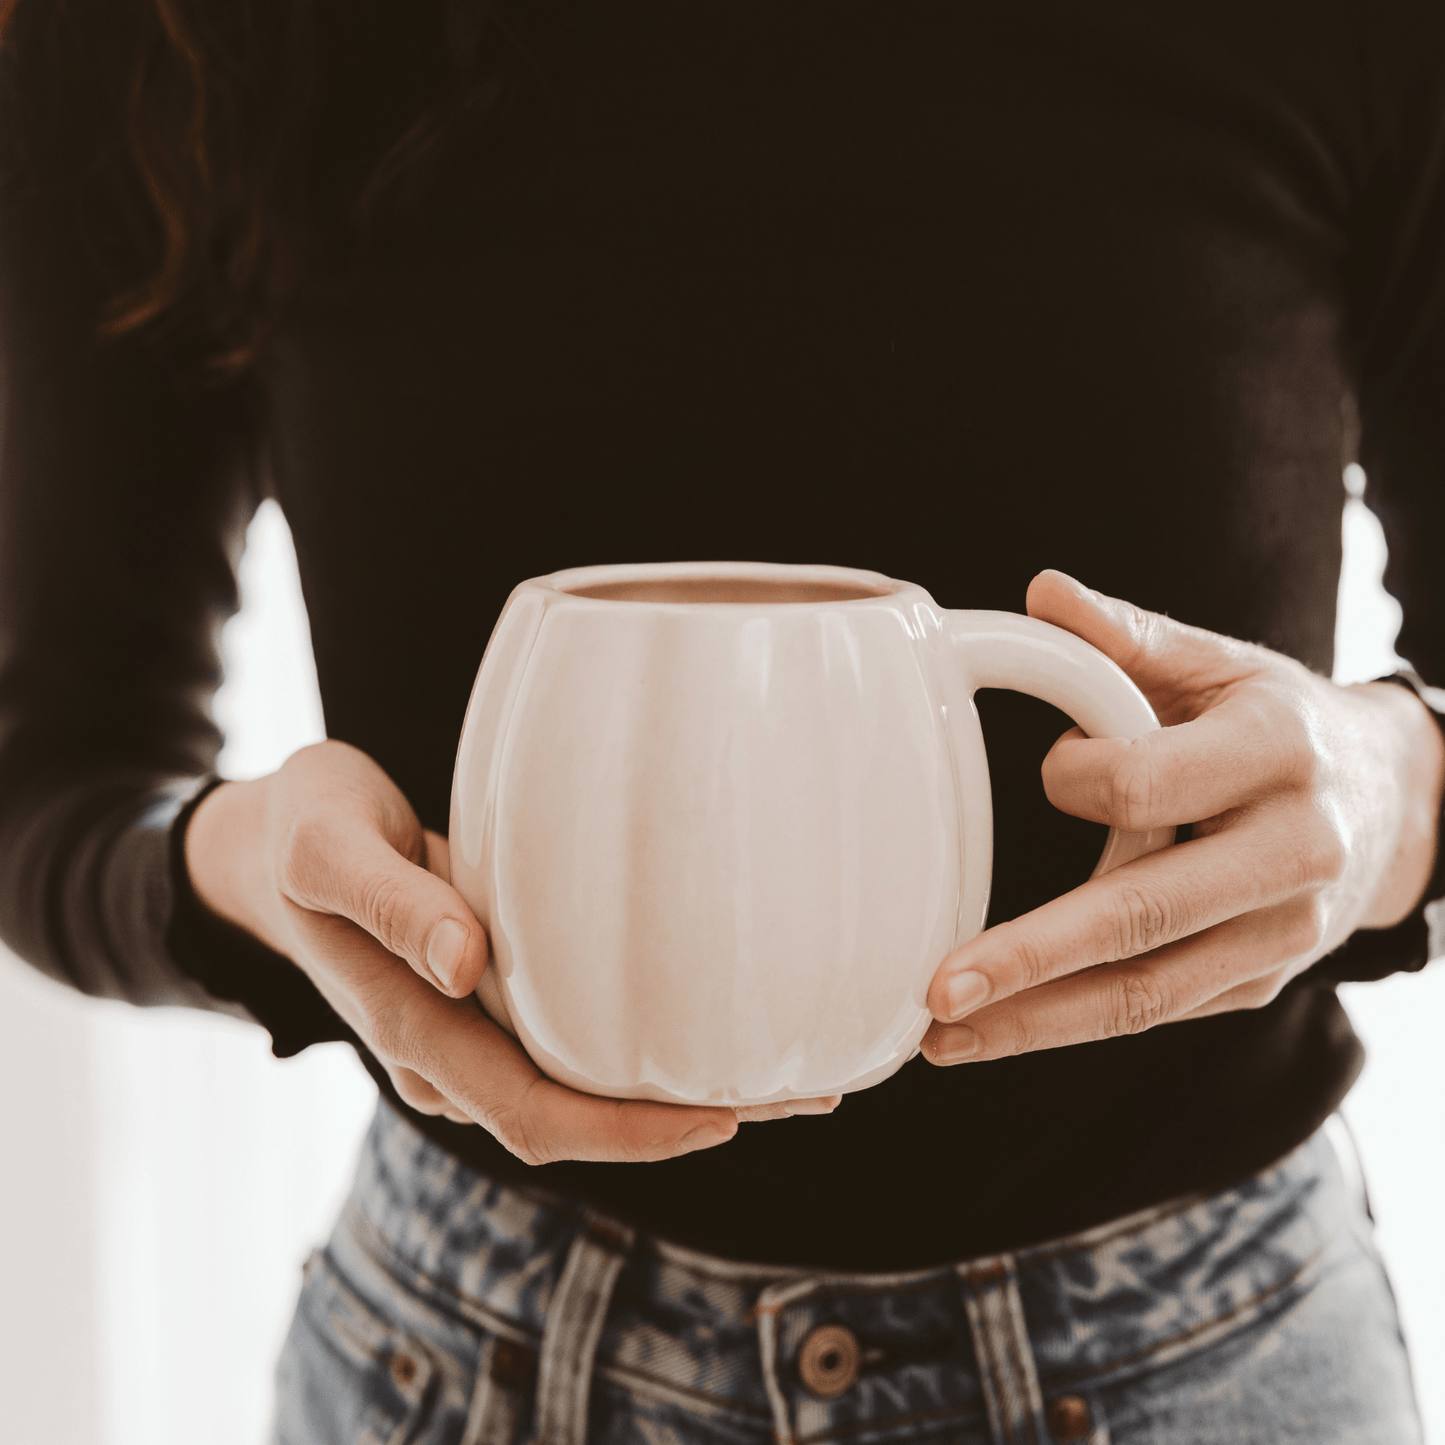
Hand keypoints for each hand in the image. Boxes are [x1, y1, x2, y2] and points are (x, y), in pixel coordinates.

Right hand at [186, 741, 835, 1161]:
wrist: (275, 836)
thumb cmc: (304, 828)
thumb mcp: (326, 848)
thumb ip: (391, 902)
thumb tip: (465, 963)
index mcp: (414, 1028)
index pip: (530, 1114)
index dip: (627, 1131)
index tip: (723, 1117)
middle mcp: (450, 1048)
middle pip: (578, 1120)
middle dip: (686, 1120)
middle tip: (802, 1090)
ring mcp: (471, 1028)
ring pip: (583, 1087)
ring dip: (677, 1089)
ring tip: (786, 1064)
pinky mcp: (490, 994)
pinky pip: (575, 1040)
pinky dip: (644, 1044)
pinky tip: (707, 1015)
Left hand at [923, 571, 1444, 1065]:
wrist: (1387, 799)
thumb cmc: (1276, 720)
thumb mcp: (1219, 662)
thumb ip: (1129, 636)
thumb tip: (1041, 592)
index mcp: (1274, 752)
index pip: (1152, 782)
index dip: (1078, 781)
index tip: (1046, 770)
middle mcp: (1290, 853)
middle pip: (1144, 914)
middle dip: (1033, 958)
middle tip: (940, 987)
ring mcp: (1282, 932)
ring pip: (1147, 991)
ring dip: (1036, 1022)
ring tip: (943, 1038)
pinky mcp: (1261, 981)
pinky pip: (1159, 1009)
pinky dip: (1072, 1027)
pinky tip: (998, 1031)